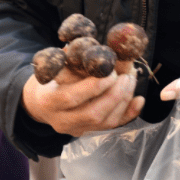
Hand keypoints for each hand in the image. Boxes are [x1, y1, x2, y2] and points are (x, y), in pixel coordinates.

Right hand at [22, 67, 144, 136]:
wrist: (40, 104)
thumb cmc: (49, 79)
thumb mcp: (54, 66)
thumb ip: (71, 58)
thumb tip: (94, 46)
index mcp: (48, 102)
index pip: (71, 98)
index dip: (94, 87)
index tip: (110, 72)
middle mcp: (61, 121)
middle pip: (92, 114)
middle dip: (114, 95)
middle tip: (126, 76)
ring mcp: (76, 130)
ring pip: (105, 122)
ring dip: (123, 101)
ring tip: (130, 80)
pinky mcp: (88, 133)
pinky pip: (113, 126)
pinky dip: (129, 113)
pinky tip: (139, 100)